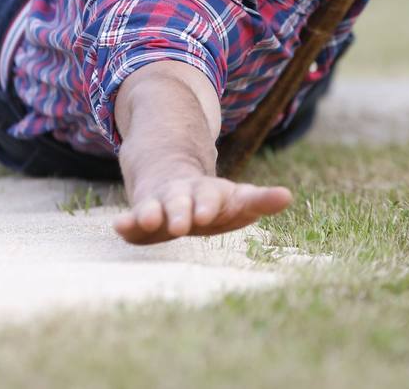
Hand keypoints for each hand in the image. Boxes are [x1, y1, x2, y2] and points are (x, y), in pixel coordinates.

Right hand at [113, 175, 292, 244]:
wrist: (171, 181)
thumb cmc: (212, 202)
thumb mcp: (237, 201)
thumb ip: (260, 201)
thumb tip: (288, 196)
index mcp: (208, 193)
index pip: (211, 196)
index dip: (209, 204)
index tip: (209, 214)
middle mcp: (181, 195)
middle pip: (181, 201)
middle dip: (181, 211)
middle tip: (183, 224)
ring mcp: (159, 203)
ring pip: (155, 207)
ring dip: (152, 213)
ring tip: (149, 219)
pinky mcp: (141, 215)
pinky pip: (132, 220)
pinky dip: (127, 223)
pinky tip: (120, 227)